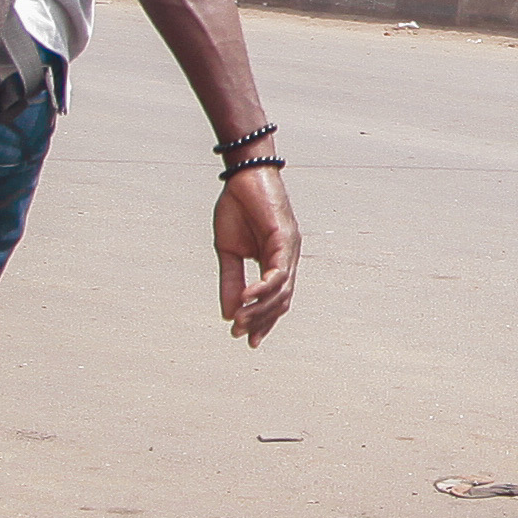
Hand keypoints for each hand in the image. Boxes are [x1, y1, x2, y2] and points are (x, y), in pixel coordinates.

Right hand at [213, 165, 302, 346]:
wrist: (242, 176)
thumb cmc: (237, 209)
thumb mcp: (228, 251)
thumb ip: (231, 281)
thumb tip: (228, 313)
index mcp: (275, 262)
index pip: (276, 300)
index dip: (264, 322)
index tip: (248, 340)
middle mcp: (287, 259)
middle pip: (281, 301)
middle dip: (261, 321)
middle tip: (240, 334)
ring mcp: (290, 250)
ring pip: (281, 291)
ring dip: (260, 310)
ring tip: (240, 321)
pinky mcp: (285, 239)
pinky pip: (277, 272)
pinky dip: (263, 288)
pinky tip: (246, 299)